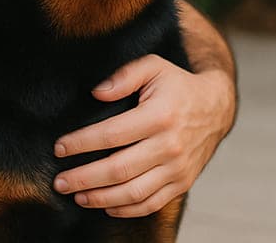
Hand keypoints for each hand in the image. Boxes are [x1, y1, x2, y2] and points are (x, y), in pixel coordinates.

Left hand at [52, 54, 235, 216]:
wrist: (217, 108)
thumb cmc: (177, 85)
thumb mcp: (153, 67)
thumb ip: (124, 75)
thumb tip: (96, 93)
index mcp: (159, 116)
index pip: (112, 134)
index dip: (81, 143)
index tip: (59, 148)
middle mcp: (170, 146)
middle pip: (119, 169)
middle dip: (84, 178)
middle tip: (59, 182)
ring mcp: (178, 169)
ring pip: (134, 192)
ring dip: (101, 198)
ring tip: (77, 196)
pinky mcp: (182, 183)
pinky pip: (152, 204)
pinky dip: (126, 209)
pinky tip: (105, 207)